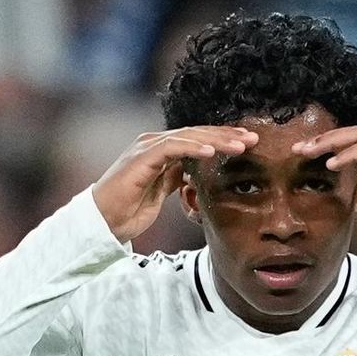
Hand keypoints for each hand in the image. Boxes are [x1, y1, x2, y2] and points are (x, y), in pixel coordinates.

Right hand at [91, 125, 257, 242]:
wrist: (103, 221)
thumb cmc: (129, 209)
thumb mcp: (161, 191)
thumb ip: (175, 177)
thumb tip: (194, 172)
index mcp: (161, 150)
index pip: (199, 140)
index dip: (224, 141)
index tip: (248, 146)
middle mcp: (155, 143)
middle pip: (198, 134)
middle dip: (227, 136)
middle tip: (254, 139)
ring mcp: (147, 148)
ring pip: (188, 137)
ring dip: (216, 140)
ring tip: (240, 145)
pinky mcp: (141, 157)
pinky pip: (172, 148)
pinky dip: (192, 148)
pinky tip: (211, 152)